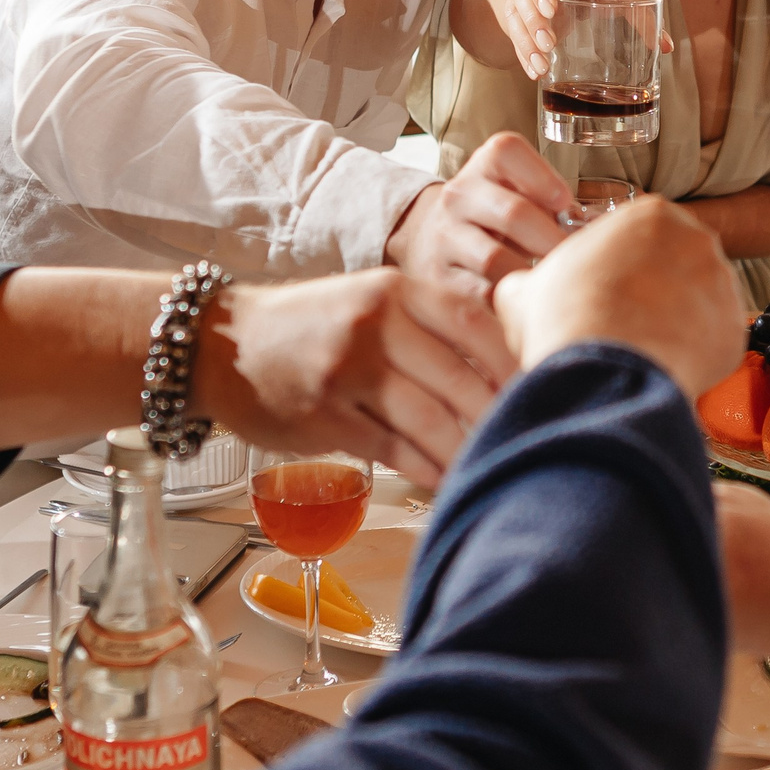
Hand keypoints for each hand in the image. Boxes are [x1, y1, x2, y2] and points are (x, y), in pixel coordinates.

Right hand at [193, 270, 515, 487]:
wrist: (223, 346)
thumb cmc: (311, 328)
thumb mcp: (372, 303)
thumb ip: (431, 327)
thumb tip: (510, 367)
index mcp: (395, 290)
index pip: (475, 322)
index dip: (515, 361)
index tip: (546, 389)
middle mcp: (374, 323)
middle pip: (459, 377)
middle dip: (498, 415)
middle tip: (529, 437)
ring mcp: (346, 371)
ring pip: (430, 419)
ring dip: (466, 449)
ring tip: (492, 465)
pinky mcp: (324, 417)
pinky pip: (393, 451)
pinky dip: (428, 471)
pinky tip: (448, 479)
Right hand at [385, 131, 573, 296]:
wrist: (428, 241)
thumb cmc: (494, 217)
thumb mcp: (514, 192)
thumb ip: (550, 202)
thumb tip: (603, 231)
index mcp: (484, 165)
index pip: (507, 152)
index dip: (542, 178)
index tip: (564, 204)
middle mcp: (460, 196)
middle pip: (512, 213)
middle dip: (551, 239)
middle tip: (576, 261)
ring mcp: (446, 238)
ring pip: (494, 260)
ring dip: (532, 276)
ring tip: (555, 290)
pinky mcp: (439, 280)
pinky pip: (481, 295)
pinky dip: (509, 304)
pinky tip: (527, 307)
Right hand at [484, 0, 672, 78]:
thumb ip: (640, 13)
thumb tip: (666, 46)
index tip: (552, 8)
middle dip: (534, 20)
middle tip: (549, 43)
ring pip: (514, 16)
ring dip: (527, 42)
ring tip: (542, 65)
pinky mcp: (512, 15)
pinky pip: (513, 35)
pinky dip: (523, 55)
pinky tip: (535, 72)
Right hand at [491, 195, 743, 396]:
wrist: (604, 371)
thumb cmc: (565, 320)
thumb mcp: (523, 290)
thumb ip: (529, 282)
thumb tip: (520, 294)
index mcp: (649, 214)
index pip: (640, 235)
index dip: (619, 267)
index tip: (606, 291)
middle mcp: (697, 239)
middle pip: (676, 264)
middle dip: (654, 292)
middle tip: (624, 322)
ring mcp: (722, 284)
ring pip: (698, 303)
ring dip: (675, 322)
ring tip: (641, 348)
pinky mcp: (735, 330)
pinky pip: (714, 341)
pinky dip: (693, 354)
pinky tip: (662, 365)